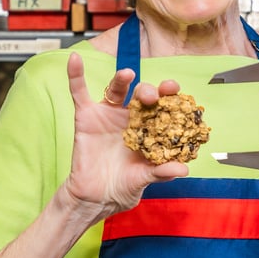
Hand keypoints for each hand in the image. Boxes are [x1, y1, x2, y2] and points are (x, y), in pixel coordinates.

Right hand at [63, 52, 187, 222]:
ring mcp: (108, 114)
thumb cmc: (123, 186)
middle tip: (152, 95)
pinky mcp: (86, 116)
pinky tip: (75, 60)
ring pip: (116, 89)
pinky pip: (79, 92)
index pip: (162, 106)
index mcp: (149, 127)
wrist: (94, 197)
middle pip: (141, 94)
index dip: (169, 96)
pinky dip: (76, 76)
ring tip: (127, 74)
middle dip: (148, 91)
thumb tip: (183, 169)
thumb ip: (161, 172)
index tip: (175, 90)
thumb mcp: (143, 180)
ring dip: (121, 78)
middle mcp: (130, 116)